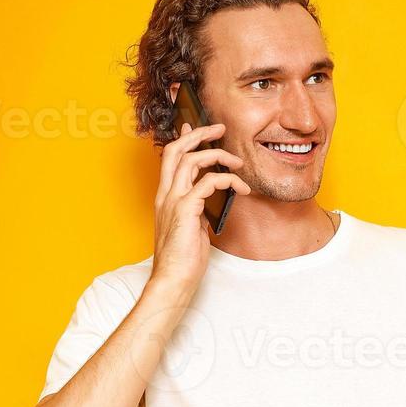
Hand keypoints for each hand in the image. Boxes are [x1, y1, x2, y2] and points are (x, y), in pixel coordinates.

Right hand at [151, 122, 249, 290]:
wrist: (173, 279)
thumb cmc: (183, 259)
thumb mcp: (191, 227)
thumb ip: (196, 210)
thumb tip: (208, 200)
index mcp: (165, 197)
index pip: (170, 158)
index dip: (182, 140)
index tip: (193, 127)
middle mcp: (166, 194)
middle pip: (177, 150)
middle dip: (198, 134)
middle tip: (220, 128)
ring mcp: (173, 201)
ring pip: (191, 161)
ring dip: (218, 155)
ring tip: (238, 162)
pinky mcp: (185, 210)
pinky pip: (208, 183)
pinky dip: (227, 180)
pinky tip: (240, 188)